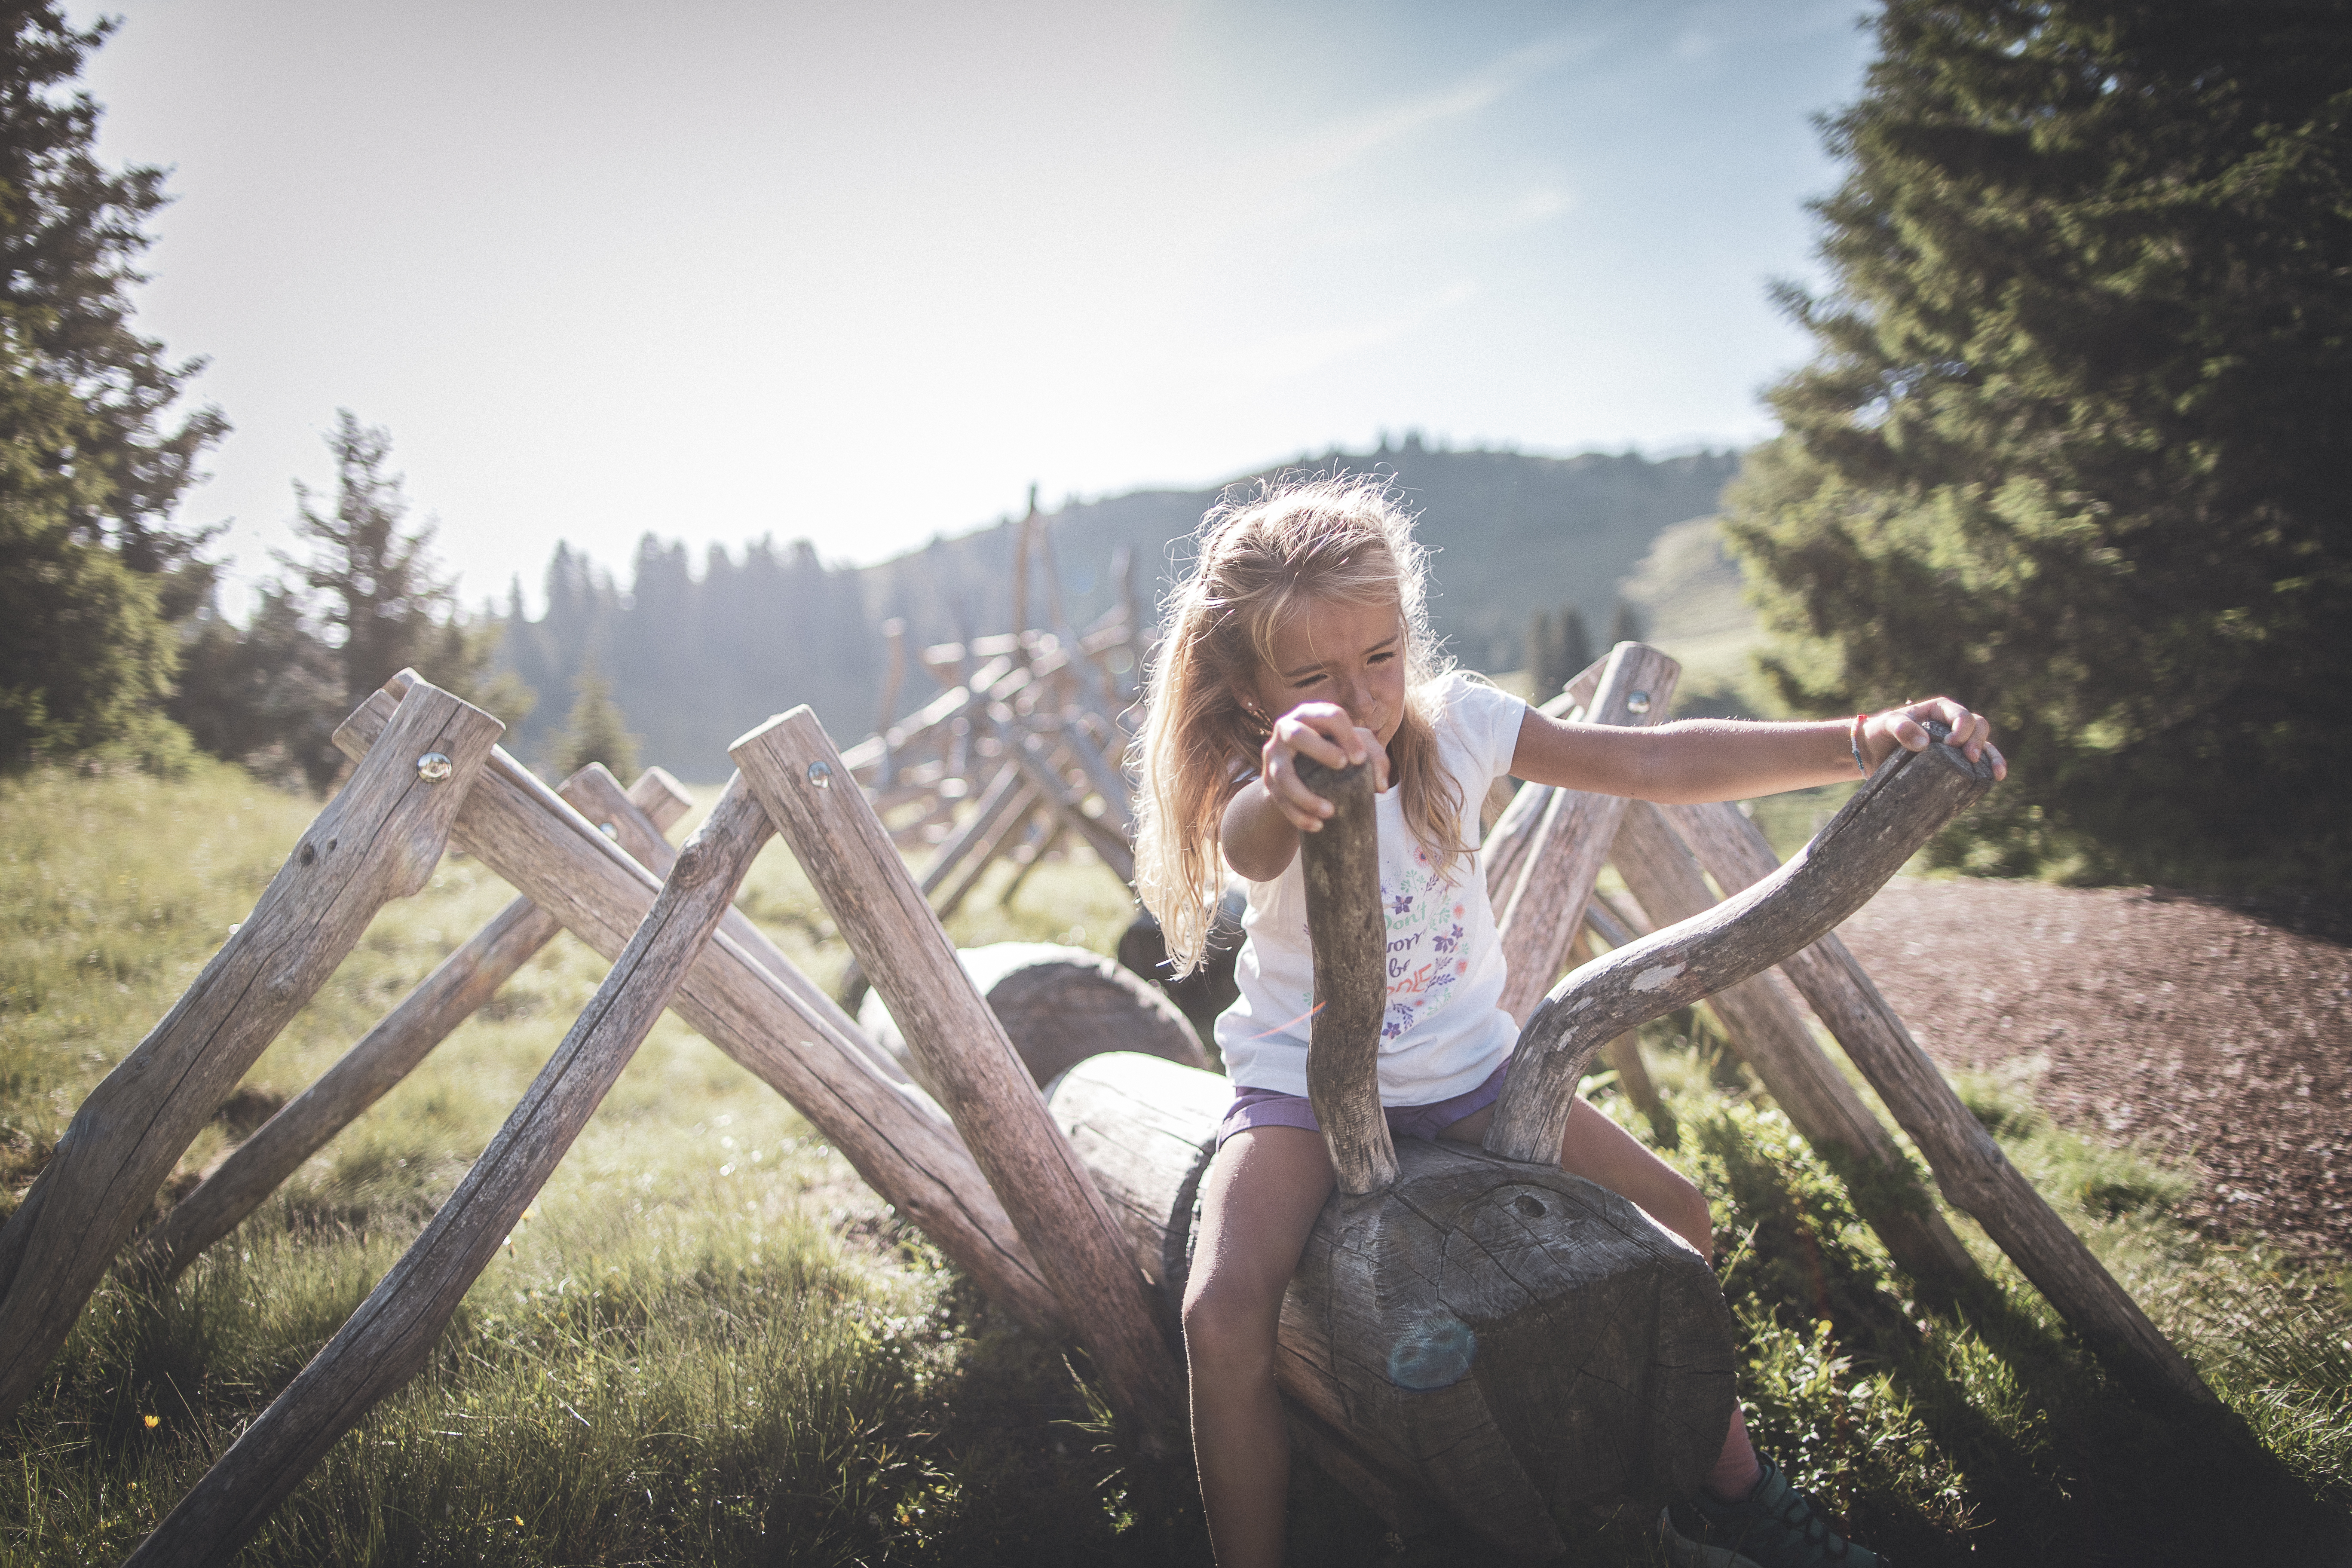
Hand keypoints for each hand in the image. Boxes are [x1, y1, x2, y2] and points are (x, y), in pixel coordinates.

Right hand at [1258, 701, 1388, 830]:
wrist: (1301, 773)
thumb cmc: (1334, 752)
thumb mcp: (1355, 748)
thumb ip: (1375, 759)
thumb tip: (1381, 786)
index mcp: (1312, 715)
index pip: (1329, 716)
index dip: (1347, 736)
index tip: (1360, 759)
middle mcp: (1287, 729)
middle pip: (1297, 735)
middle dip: (1320, 750)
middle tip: (1343, 766)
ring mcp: (1274, 755)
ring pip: (1283, 774)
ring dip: (1305, 796)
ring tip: (1330, 812)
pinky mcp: (1268, 781)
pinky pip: (1279, 799)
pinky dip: (1297, 815)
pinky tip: (1316, 825)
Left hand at [1864, 697, 2006, 780]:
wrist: (1872, 753)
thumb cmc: (1880, 733)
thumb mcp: (1886, 725)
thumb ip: (1901, 727)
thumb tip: (1924, 744)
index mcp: (1940, 711)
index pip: (1961, 715)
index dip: (1962, 728)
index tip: (1952, 744)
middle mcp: (1952, 726)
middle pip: (1978, 727)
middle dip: (1978, 741)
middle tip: (1969, 758)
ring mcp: (1955, 745)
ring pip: (1984, 745)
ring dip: (1992, 757)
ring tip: (1996, 774)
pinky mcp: (1953, 763)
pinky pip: (1977, 764)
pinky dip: (1988, 769)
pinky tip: (1994, 779)